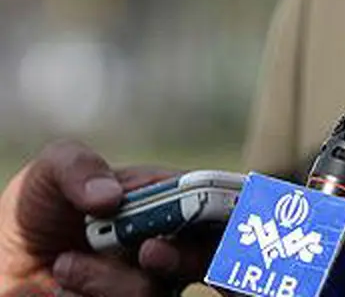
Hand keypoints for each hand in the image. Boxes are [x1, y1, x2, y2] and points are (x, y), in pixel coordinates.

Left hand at [0, 141, 209, 296]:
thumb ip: (78, 166)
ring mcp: (145, 283)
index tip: (198, 210)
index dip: (216, 206)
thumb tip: (111, 197)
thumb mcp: (50, 173)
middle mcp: (163, 244)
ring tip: (64, 265)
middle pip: (203, 256)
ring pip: (156, 291)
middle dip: (184, 257)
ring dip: (109, 280)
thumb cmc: (35, 210)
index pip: (209, 200)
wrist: (3, 264)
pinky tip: (62, 287)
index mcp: (162, 201)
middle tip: (147, 251)